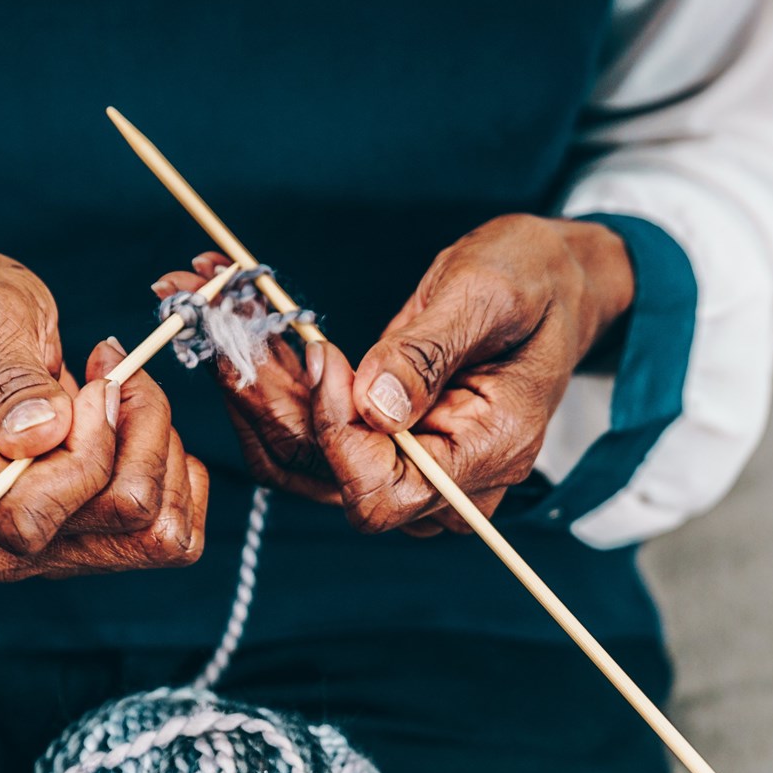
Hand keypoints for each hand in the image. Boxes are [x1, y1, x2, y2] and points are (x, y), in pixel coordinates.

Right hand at [0, 242, 205, 578]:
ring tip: (126, 395)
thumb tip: (42, 436)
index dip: (89, 452)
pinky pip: (159, 542)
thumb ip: (10, 379)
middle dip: (140, 440)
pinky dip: (174, 481)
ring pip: (143, 536)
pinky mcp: (63, 545)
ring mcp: (19, 548)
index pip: (30, 513)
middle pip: (102, 527)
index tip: (97, 383)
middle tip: (119, 373)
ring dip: (159, 456)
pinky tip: (143, 430)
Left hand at [157, 215, 632, 535]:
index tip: (319, 357)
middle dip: (267, 399)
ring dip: (253, 389)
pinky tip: (240, 329)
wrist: (553, 283)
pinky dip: (269, 386)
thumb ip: (430, 352)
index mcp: (488, 451)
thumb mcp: (488, 294)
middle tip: (223, 311)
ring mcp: (413, 469)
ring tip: (218, 308)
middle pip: (329, 480)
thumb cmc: (535, 280)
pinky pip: (311, 439)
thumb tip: (375, 405)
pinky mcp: (385, 446)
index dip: (339, 436)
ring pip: (305, 461)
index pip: (385, 492)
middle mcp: (448, 481)